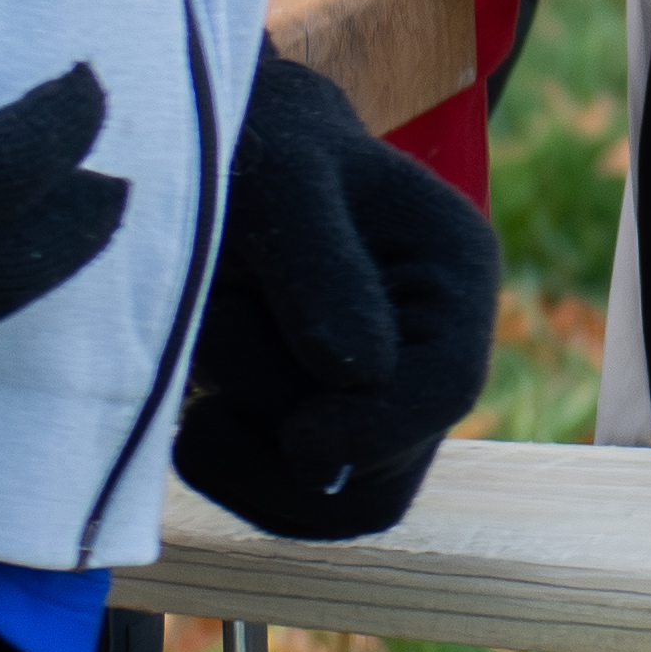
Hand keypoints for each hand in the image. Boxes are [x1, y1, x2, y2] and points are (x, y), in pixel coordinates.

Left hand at [174, 41, 498, 541]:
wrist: (208, 156)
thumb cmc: (247, 143)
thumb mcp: (276, 179)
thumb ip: (319, 267)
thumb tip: (362, 374)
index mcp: (453, 269)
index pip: (447, 387)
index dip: (374, 430)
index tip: (295, 441)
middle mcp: (431, 346)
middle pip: (384, 468)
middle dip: (281, 430)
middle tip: (214, 353)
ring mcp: (380, 400)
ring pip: (333, 503)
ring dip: (247, 452)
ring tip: (204, 359)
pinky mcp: (323, 436)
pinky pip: (288, 508)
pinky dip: (229, 470)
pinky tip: (197, 407)